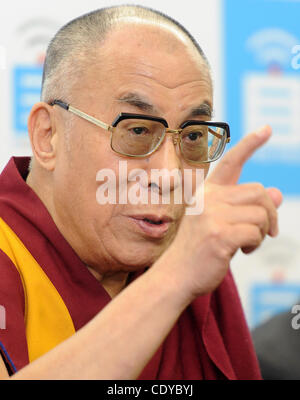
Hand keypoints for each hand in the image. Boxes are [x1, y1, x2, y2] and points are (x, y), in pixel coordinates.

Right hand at [163, 126, 282, 299]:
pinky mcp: (219, 235)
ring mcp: (212, 216)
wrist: (176, 275)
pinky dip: (255, 244)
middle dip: (269, 213)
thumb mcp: (222, 223)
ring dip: (261, 233)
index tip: (268, 128)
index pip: (231, 161)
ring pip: (261, 214)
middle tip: (266, 231)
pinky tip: (242, 252)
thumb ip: (247, 206)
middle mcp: (209, 198)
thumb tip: (277, 193)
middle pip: (259, 191)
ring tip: (246, 244)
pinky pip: (255, 232)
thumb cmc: (199, 249)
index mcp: (208, 192)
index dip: (251, 144)